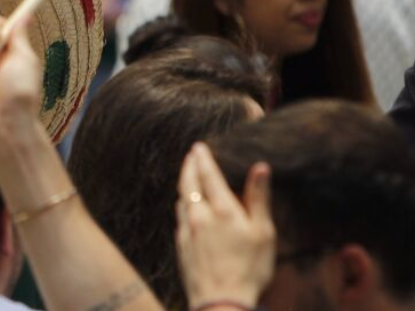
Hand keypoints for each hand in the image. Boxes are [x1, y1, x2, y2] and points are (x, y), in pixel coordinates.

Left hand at [177, 144, 273, 309]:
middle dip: (189, 166)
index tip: (199, 146)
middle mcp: (199, 215)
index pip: (208, 175)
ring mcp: (187, 230)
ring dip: (184, 184)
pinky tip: (186, 207)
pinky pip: (180, 216)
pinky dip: (183, 204)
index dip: (203, 158)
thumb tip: (260, 167)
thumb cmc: (249, 268)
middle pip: (188, 183)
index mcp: (221, 209)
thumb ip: (258, 198)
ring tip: (188, 176)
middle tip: (191, 155)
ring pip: (181, 199)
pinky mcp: (181, 244)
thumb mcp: (263, 232)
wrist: (221, 300)